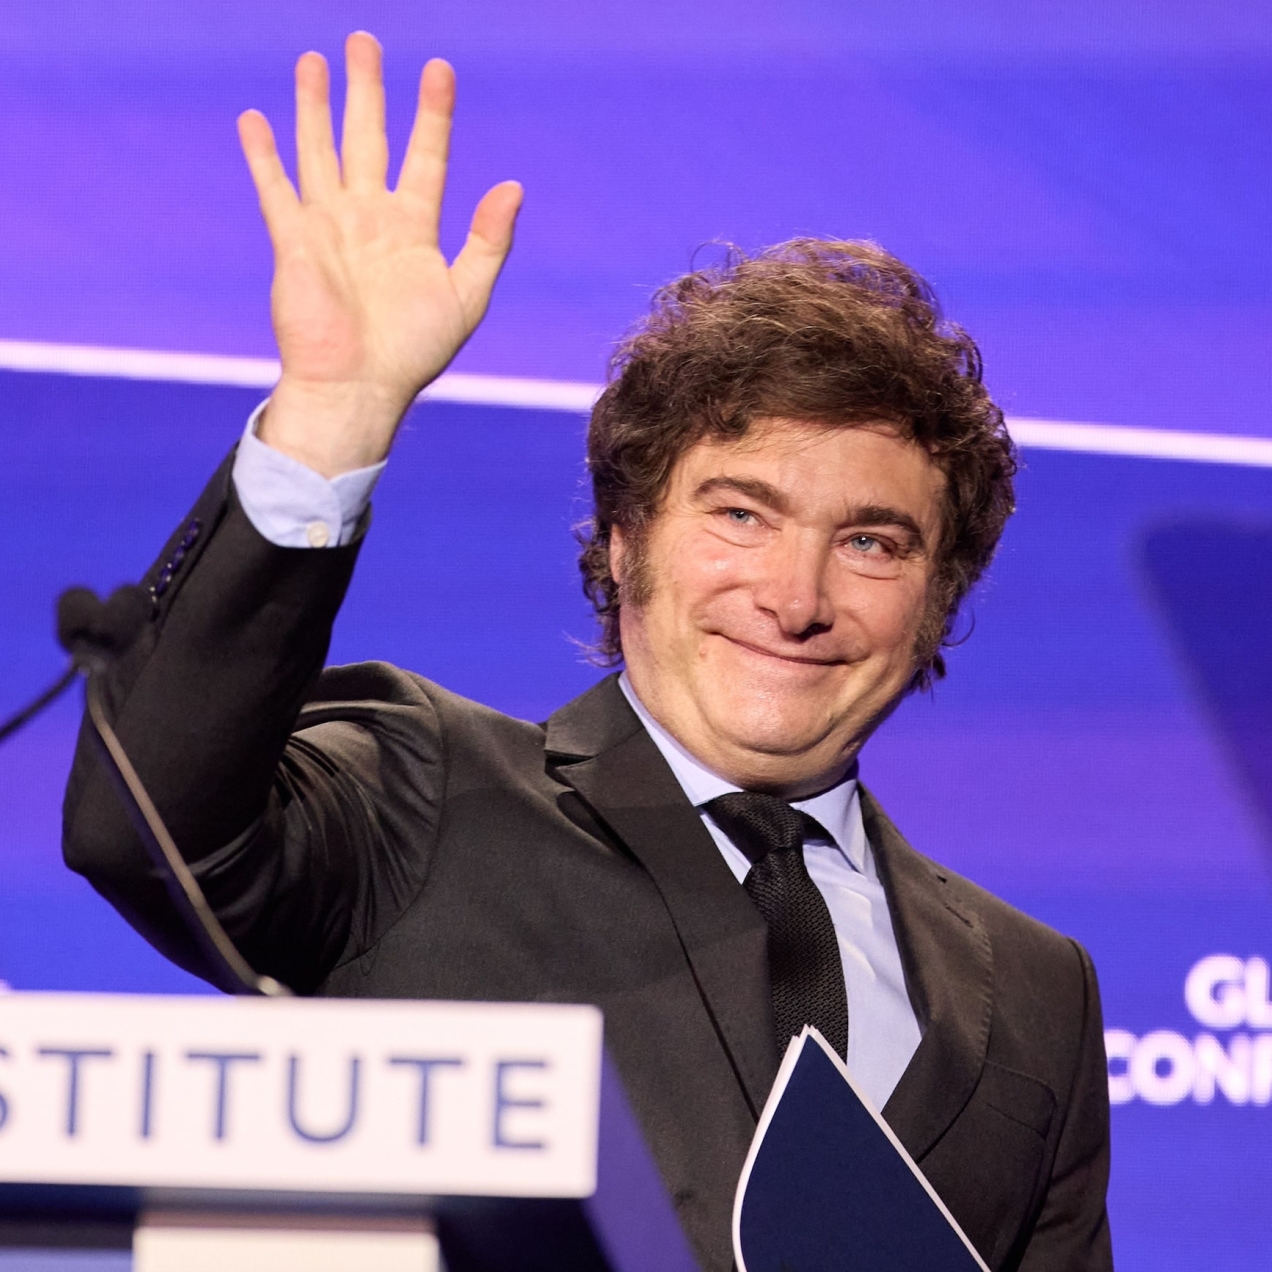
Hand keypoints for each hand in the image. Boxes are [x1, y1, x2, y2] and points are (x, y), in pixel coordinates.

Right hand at [237, 33, 521, 475]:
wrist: (359, 385)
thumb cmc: (414, 352)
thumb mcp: (467, 296)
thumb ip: (488, 241)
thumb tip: (512, 186)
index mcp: (414, 229)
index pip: (426, 156)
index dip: (433, 114)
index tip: (439, 69)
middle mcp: (370, 218)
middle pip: (369, 138)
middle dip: (367, 90)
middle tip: (363, 41)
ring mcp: (330, 226)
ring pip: (321, 150)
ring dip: (316, 106)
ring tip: (314, 60)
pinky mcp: (293, 241)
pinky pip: (276, 188)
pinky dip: (264, 155)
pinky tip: (255, 118)